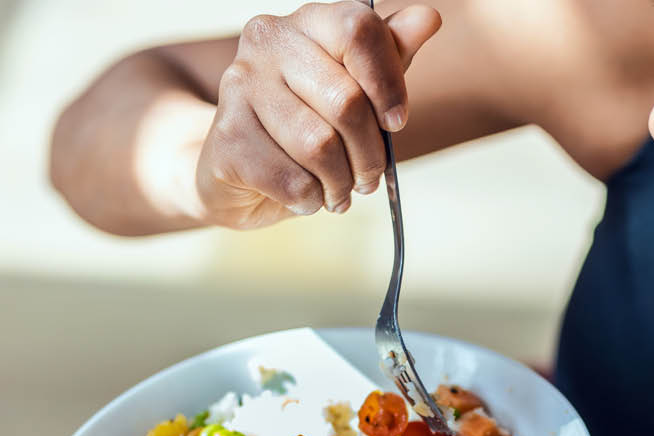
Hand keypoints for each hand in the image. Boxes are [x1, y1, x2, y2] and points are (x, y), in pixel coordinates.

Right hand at [195, 1, 440, 227]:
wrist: (236, 168)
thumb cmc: (307, 122)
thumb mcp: (355, 86)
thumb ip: (389, 55)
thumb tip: (428, 18)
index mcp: (308, 22)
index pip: (359, 31)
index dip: (388, 83)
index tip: (396, 122)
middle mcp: (267, 43)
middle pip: (346, 100)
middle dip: (369, 153)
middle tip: (369, 175)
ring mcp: (239, 87)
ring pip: (319, 146)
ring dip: (341, 182)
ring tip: (340, 190)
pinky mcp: (225, 138)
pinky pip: (292, 180)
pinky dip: (311, 199)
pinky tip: (308, 196)